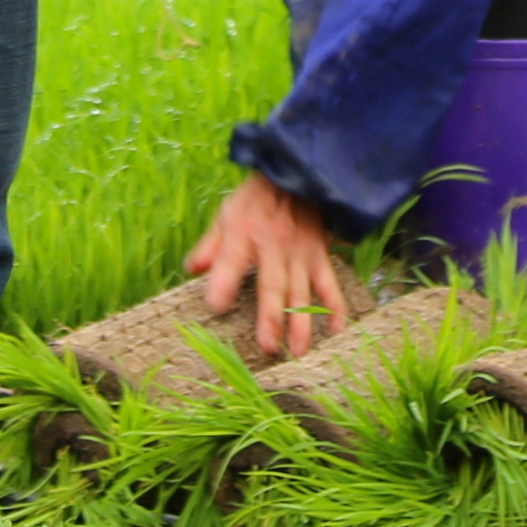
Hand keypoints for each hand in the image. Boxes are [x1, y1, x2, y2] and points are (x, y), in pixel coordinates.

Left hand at [184, 172, 353, 359]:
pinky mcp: (319, 256)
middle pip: (274, 286)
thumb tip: (192, 271)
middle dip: (272, 318)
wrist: (297, 174)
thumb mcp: (226, 214)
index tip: (216, 306)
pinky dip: (334, 308)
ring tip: (298, 352)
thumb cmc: (256, 199)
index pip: (231, 261)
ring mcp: (301, 253)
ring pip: (302, 292)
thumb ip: (210, 246)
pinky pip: (329, 284)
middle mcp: (274, 246)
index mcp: (245, 234)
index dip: (223, 284)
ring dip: (302, 323)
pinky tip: (334, 331)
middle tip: (268, 348)